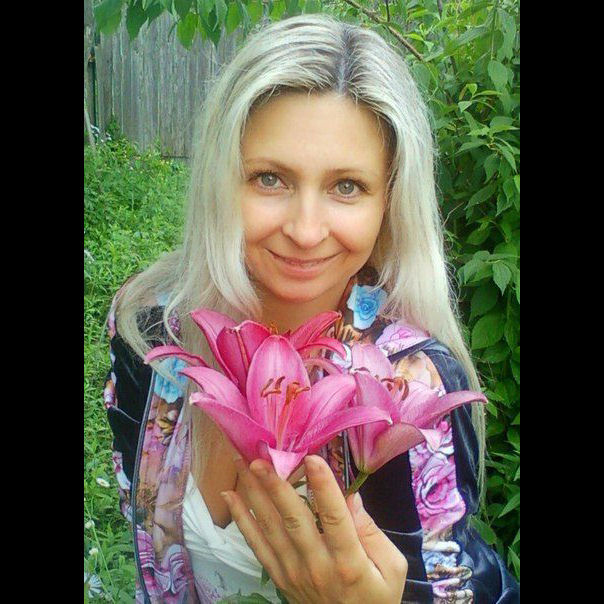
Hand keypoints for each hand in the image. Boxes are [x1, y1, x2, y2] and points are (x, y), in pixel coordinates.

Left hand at [221, 454, 406, 603]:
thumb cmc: (376, 595)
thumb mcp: (391, 567)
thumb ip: (371, 530)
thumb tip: (351, 495)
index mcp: (348, 561)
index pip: (334, 518)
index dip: (323, 487)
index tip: (312, 458)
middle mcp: (317, 565)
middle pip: (293, 520)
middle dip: (276, 486)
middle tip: (261, 458)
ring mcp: (293, 571)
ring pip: (270, 527)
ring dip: (254, 493)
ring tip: (242, 463)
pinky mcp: (279, 576)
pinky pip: (256, 545)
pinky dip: (241, 519)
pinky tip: (229, 496)